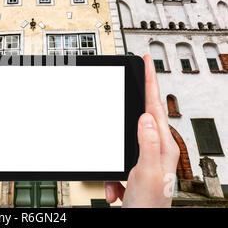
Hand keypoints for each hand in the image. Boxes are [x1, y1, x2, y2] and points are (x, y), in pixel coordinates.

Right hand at [104, 55, 179, 207]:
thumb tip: (144, 117)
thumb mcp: (146, 172)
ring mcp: (146, 158)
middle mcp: (158, 149)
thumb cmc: (149, 206)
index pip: (155, 106)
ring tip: (116, 183)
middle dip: (134, 103)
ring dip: (115, 159)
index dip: (151, 82)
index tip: (147, 63)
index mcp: (163, 146)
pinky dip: (112, 177)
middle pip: (144, 116)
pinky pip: (118, 161)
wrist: (143, 223)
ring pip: (126, 141)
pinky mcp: (135, 167)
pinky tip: (116, 191)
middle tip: (135, 79)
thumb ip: (147, 143)